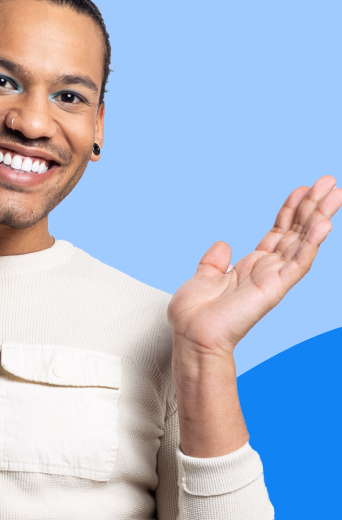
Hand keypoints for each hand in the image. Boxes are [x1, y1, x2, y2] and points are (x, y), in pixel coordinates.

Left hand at [168, 175, 340, 358]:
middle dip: (313, 206)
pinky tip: (324, 225)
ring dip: (319, 217)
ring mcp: (273, 279)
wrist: (191, 336)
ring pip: (302, 242)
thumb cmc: (194, 316)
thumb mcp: (202, 278)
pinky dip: (312, 244)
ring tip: (335, 194)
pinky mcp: (275, 288)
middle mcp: (266, 271)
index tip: (302, 189)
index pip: (277, 232)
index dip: (290, 210)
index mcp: (251, 267)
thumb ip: (214, 261)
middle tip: (329, 182)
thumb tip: (223, 244)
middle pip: (296, 232)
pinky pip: (298, 264)